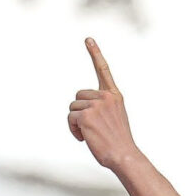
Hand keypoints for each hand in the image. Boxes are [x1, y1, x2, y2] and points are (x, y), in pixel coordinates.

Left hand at [68, 40, 137, 170]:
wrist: (124, 156)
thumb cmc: (118, 143)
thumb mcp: (114, 119)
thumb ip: (100, 108)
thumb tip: (78, 112)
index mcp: (114, 96)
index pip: (103, 70)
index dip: (95, 54)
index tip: (88, 39)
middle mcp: (106, 97)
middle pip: (79, 96)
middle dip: (80, 111)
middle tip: (92, 127)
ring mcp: (96, 105)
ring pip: (73, 107)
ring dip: (76, 122)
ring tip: (90, 134)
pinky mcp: (85, 115)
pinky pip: (70, 118)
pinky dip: (73, 129)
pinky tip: (85, 138)